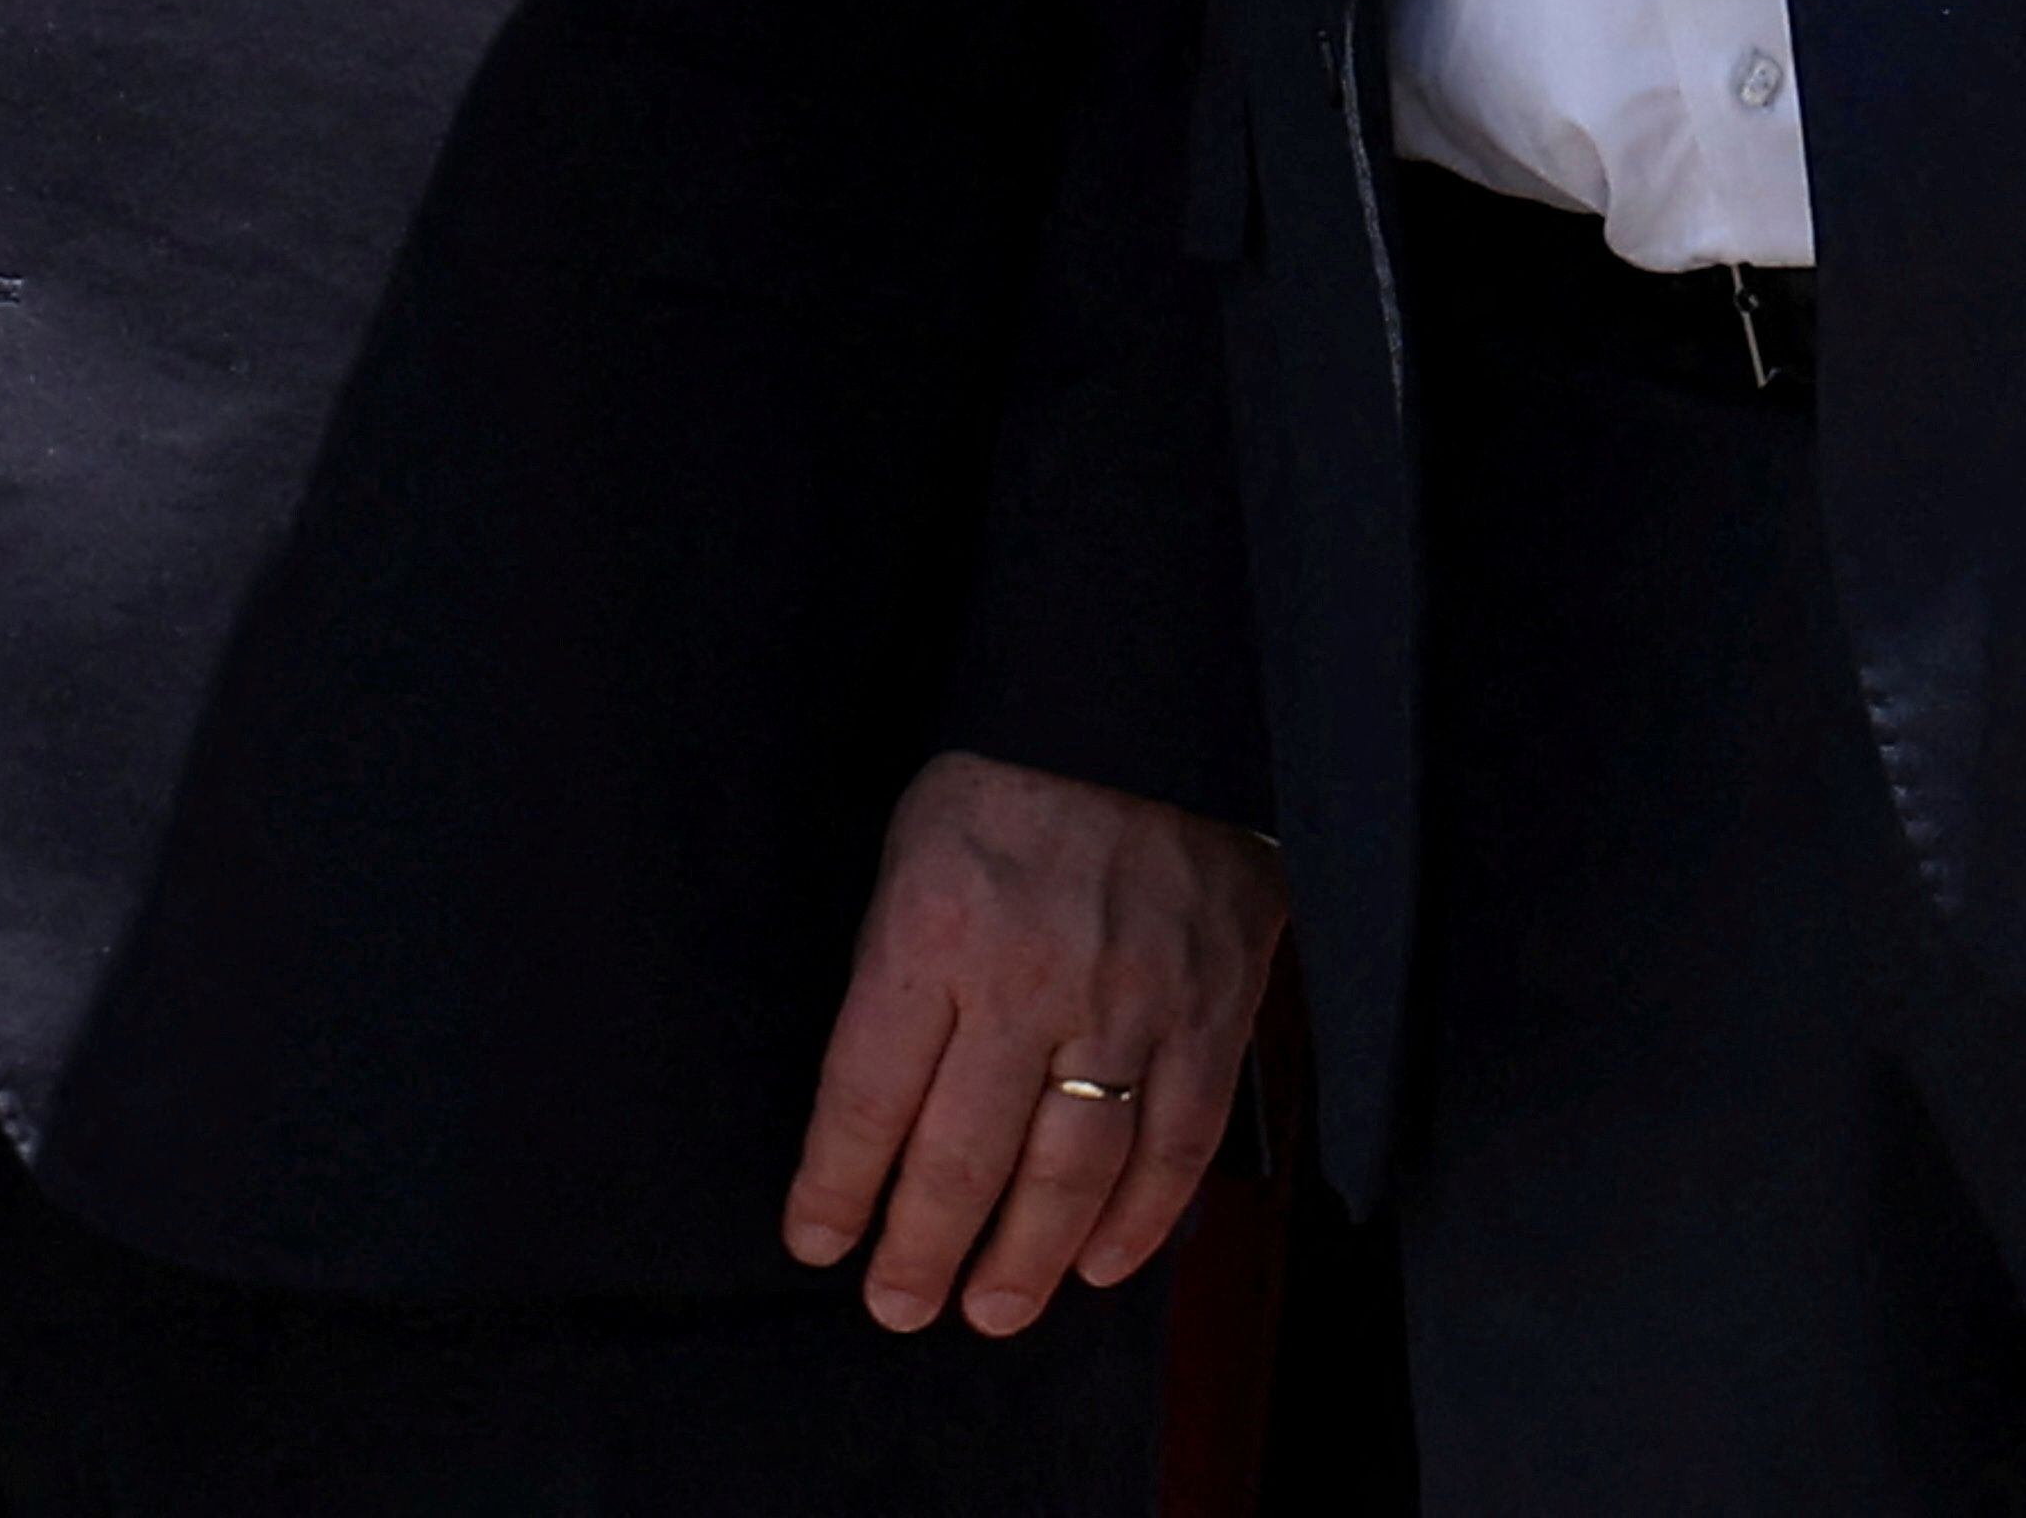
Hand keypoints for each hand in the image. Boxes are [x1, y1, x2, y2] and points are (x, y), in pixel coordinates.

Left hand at [785, 753, 1287, 1338]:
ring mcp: (1128, 999)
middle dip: (921, 1250)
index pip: (869, 1095)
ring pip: (1070, 1174)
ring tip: (989, 1310)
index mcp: (935, 925)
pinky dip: (1136, 1224)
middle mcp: (1029, 974)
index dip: (837, 1186)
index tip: (817, 1243)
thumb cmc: (1005, 788)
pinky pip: (1173, 1147)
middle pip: (963, 1156)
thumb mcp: (914, 850)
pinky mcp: (1208, 1012)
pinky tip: (1094, 1264)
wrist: (1145, 716)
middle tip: (898, 1306)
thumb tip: (866, 1123)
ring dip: (1024, 1261)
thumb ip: (898, 977)